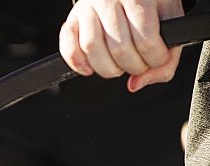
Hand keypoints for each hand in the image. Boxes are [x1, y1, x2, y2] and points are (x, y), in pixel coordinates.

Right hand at [59, 0, 183, 91]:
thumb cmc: (151, 4)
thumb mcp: (170, 22)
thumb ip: (166, 58)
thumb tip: (136, 84)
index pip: (146, 40)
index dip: (155, 60)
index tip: (158, 60)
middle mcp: (109, 0)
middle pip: (119, 48)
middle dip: (133, 67)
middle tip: (139, 64)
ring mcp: (87, 9)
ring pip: (92, 48)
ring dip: (107, 68)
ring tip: (118, 66)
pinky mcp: (72, 19)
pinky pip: (67, 46)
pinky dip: (76, 62)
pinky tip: (89, 69)